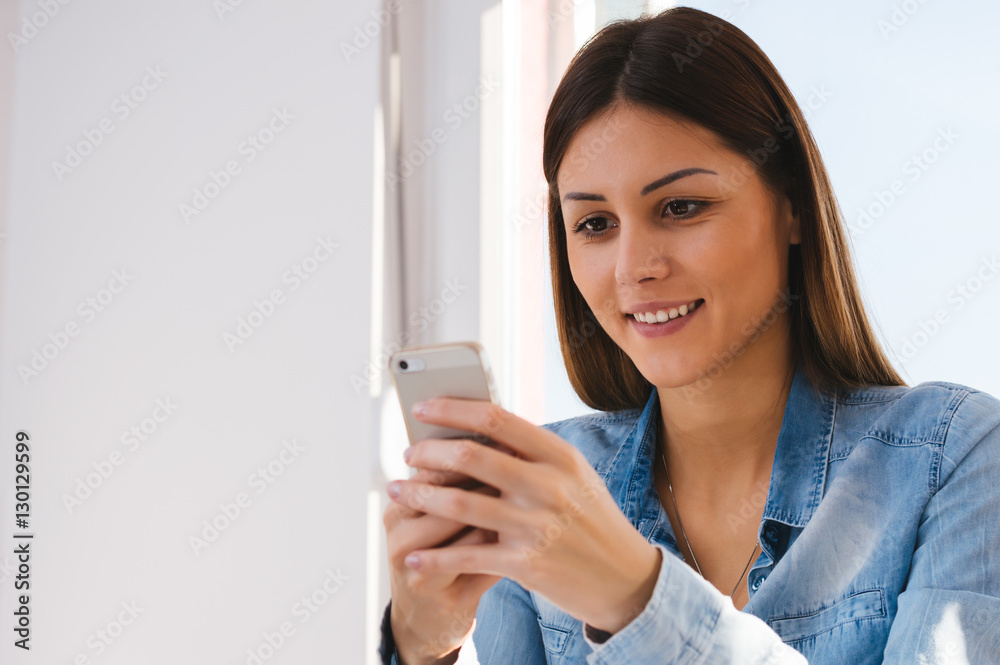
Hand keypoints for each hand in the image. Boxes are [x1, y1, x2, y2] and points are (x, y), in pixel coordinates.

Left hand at [388, 398, 661, 634]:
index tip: (423, 409)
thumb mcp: (573, 475)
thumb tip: (477, 426)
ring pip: (460, 503)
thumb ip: (532, 453)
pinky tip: (413, 557)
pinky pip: (466, 557)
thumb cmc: (591, 519)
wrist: (626, 578)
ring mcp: (537, 525)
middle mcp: (548, 486)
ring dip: (420, 496)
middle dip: (429, 453)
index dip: (453, 409)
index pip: (496, 418)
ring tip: (398, 492)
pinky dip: (434, 558)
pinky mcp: (527, 563)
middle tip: (409, 455)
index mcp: (559, 455)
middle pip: (471, 456)